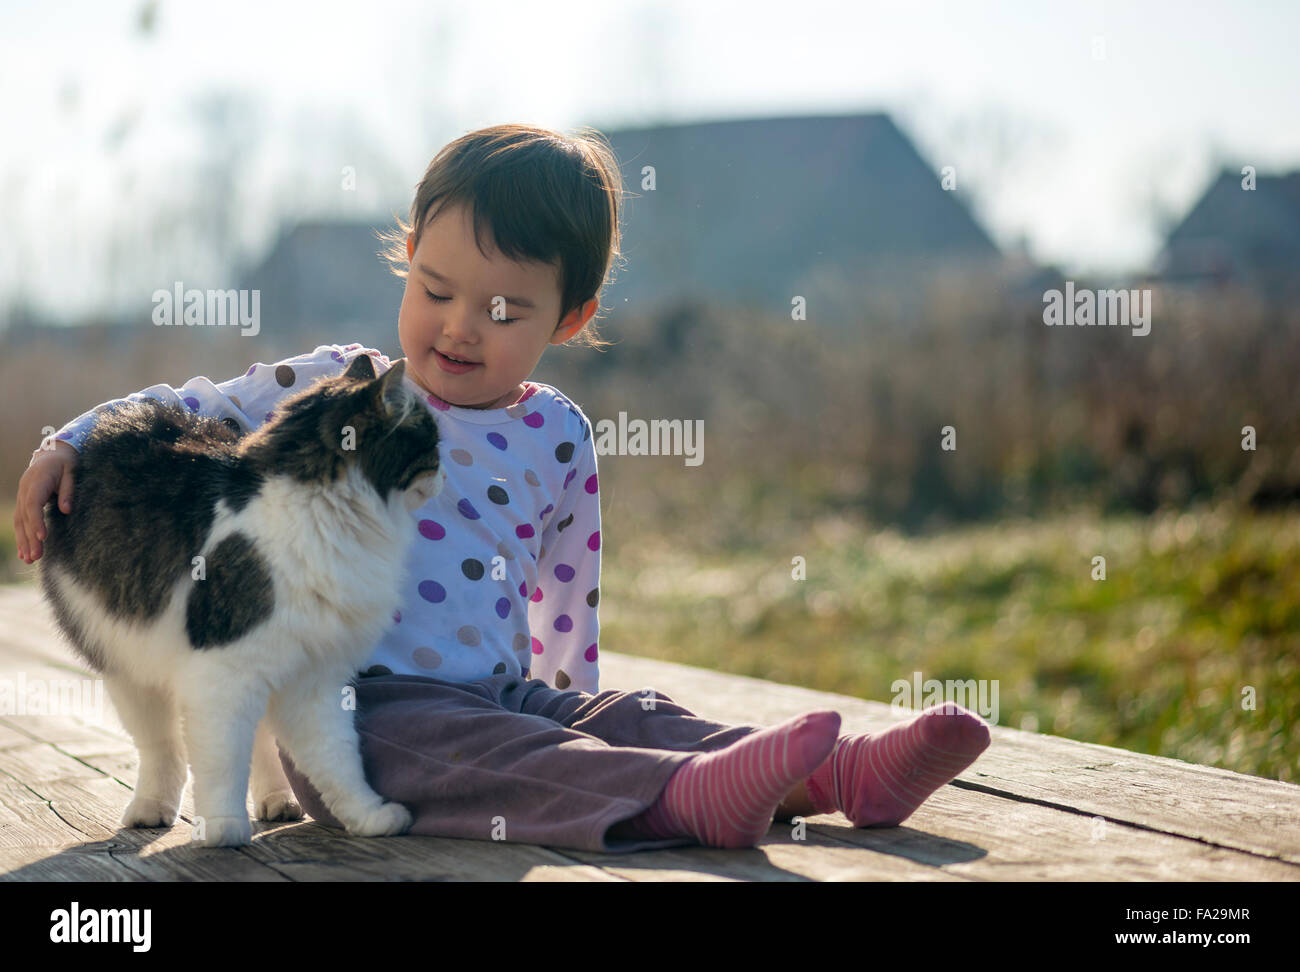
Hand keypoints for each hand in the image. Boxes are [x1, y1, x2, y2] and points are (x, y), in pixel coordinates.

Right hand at [14, 439, 77, 562]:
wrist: (53, 452)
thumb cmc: (66, 462)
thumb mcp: (72, 472)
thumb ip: (68, 490)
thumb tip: (66, 510)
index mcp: (37, 481)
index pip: (33, 504)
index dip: (36, 521)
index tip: (42, 537)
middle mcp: (25, 489)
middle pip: (25, 517)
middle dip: (29, 538)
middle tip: (35, 557)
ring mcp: (22, 495)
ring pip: (20, 521)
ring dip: (23, 541)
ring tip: (28, 559)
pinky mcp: (24, 500)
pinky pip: (21, 520)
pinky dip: (22, 535)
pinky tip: (24, 551)